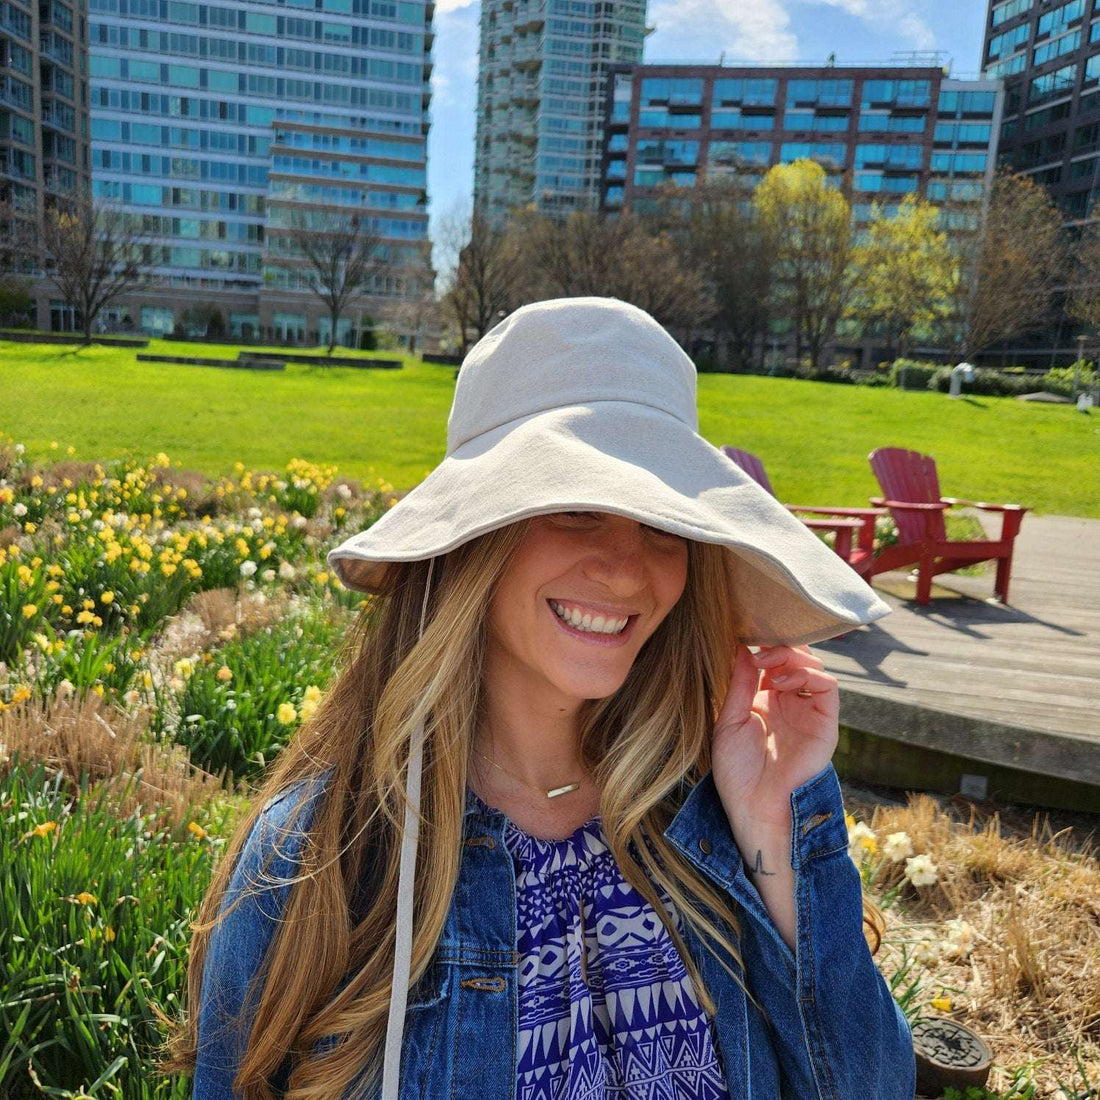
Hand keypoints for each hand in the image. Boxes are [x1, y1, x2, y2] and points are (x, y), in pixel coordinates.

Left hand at [710, 642, 839, 828]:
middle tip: (759, 649)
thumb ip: (739, 684)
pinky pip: (828, 687)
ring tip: (767, 663)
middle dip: (777, 646)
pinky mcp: (825, 723)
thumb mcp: (730, 720)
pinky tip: (783, 681)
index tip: (744, 638)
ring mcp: (808, 712)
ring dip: (791, 656)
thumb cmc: (738, 772)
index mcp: (764, 701)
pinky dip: (808, 674)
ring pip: (813, 666)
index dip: (762, 646)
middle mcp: (789, 703)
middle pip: (794, 658)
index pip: (771, 662)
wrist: (756, 807)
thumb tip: (740, 647)